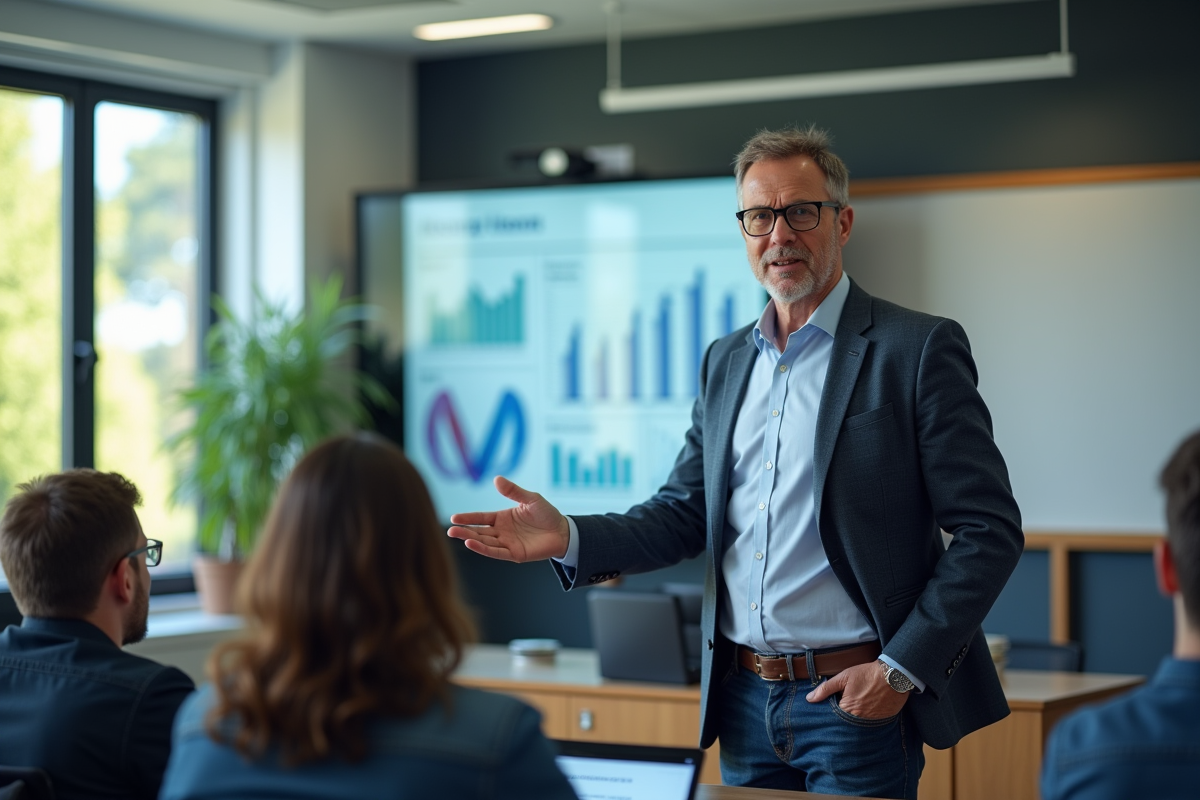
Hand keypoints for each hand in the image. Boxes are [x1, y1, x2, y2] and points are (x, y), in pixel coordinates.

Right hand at [447, 476, 569, 562]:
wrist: (563, 531)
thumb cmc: (547, 514)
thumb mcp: (530, 498)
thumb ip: (514, 491)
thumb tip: (496, 479)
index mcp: (503, 518)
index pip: (481, 518)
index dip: (468, 518)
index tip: (454, 518)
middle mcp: (502, 532)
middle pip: (479, 531)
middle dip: (464, 531)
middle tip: (450, 530)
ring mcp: (507, 543)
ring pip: (485, 542)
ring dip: (471, 539)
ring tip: (457, 535)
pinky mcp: (515, 554)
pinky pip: (496, 552)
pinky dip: (484, 549)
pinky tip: (472, 544)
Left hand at [805, 662, 909, 718]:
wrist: (893, 674)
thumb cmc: (867, 674)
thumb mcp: (843, 677)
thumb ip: (825, 689)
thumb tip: (810, 699)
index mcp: (847, 709)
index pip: (835, 716)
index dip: (834, 710)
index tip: (836, 703)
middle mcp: (859, 719)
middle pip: (848, 721)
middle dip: (846, 715)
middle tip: (852, 702)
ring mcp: (873, 721)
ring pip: (860, 723)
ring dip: (859, 717)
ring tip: (862, 704)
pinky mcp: (884, 720)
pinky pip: (874, 722)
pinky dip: (871, 716)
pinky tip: (872, 706)